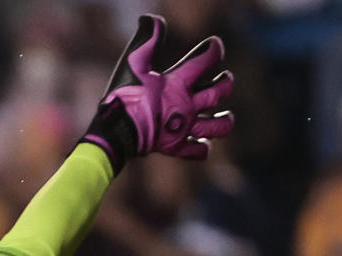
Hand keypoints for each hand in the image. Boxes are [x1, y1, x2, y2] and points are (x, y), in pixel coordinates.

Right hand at [81, 14, 233, 167]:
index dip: (214, 50)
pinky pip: (197, 150)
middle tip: (224, 79)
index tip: (214, 45)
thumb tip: (151, 18)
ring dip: (224, 119)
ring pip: (216, 125)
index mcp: (178, 84)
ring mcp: (183, 127)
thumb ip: (147, 39)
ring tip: (223, 114)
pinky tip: (202, 141)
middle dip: (225, 83)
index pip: (205, 61)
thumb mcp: (133, 63)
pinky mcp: (175, 147)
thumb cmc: (123, 97)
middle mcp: (186, 106)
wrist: (116, 132)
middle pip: (218, 92)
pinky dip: (202, 147)